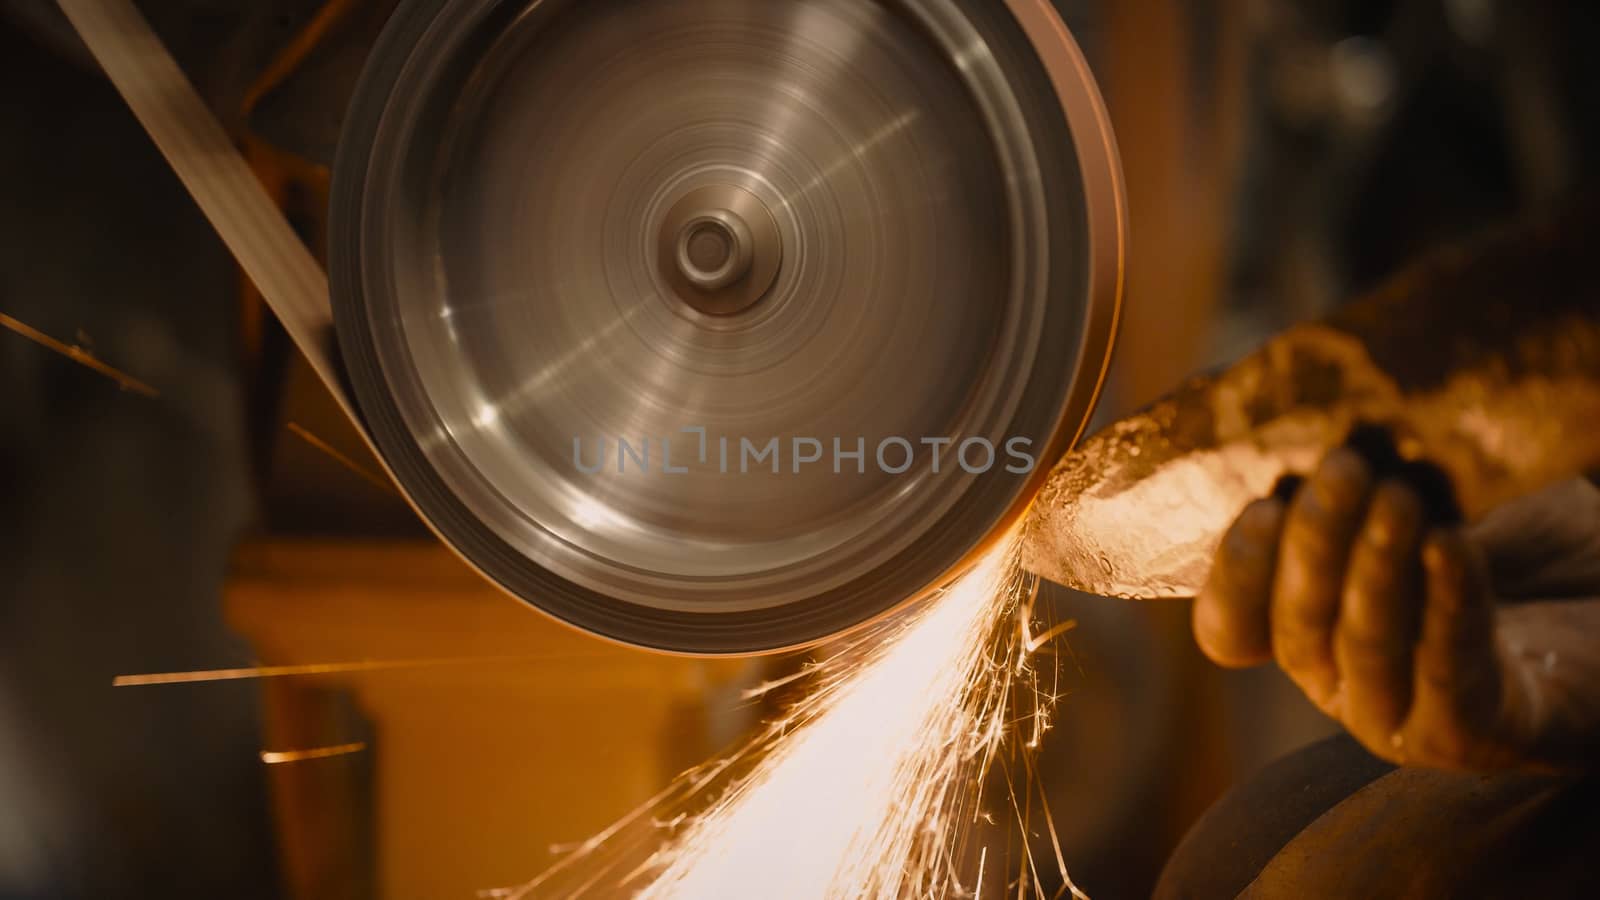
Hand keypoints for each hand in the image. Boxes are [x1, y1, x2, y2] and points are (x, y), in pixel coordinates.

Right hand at [1192, 444, 1599, 771]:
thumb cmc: (1537, 551)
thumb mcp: (1448, 495)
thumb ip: (1385, 471)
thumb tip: (1336, 408)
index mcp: (1317, 627)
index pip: (1235, 621)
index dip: (1237, 568)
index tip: (1265, 501)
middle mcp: (1343, 682)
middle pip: (1293, 626)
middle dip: (1310, 542)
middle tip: (1346, 468)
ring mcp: (1404, 719)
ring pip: (1359, 648)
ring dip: (1373, 568)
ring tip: (1401, 498)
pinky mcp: (1478, 736)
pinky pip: (1445, 676)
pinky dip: (1444, 604)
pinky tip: (1451, 544)